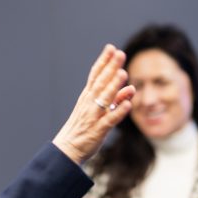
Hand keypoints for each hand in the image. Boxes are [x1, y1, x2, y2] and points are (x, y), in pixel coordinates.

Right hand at [52, 44, 135, 164]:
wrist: (67, 149)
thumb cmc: (83, 128)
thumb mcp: (97, 110)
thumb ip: (115, 99)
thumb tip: (130, 88)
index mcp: (87, 97)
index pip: (95, 75)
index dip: (103, 61)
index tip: (111, 48)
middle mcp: (89, 103)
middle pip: (101, 82)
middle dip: (110, 67)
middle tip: (119, 53)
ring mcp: (93, 116)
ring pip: (105, 98)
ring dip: (114, 86)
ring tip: (123, 73)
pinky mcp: (98, 130)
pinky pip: (110, 120)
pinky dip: (118, 112)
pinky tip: (128, 104)